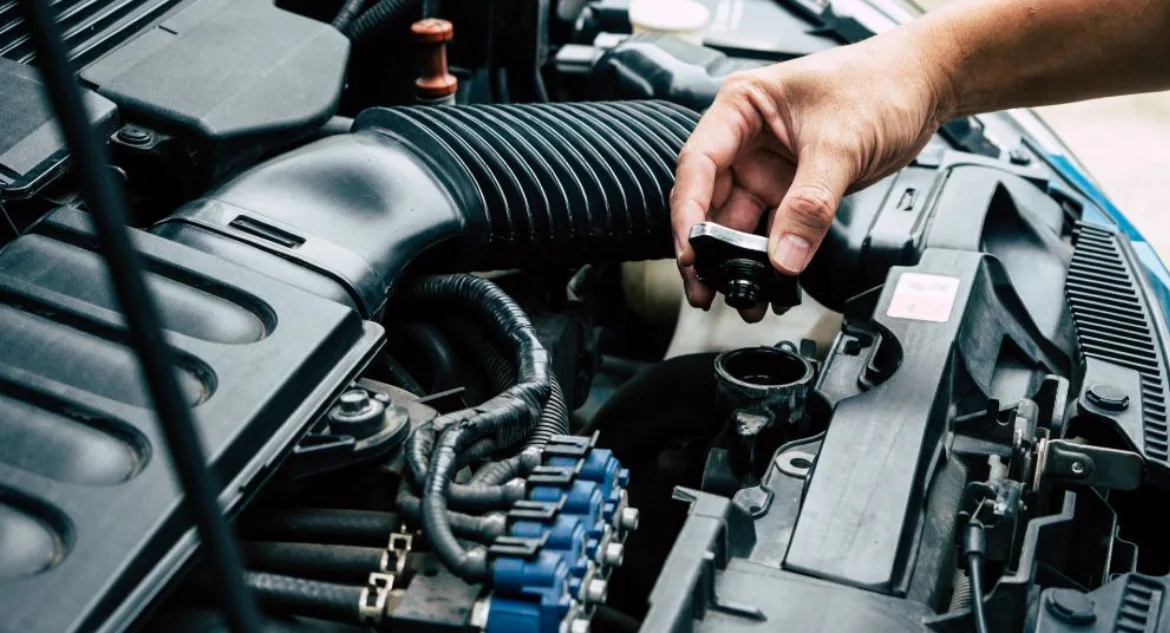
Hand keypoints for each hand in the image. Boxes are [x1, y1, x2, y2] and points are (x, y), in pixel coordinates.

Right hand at [671, 27, 954, 320]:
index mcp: (742, 106)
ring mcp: (768, 166)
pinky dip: (771, 259)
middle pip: (711, 201)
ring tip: (742, 296)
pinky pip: (773, 230)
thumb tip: (784, 256)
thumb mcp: (841, 143)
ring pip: (739, 223)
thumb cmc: (880, 82)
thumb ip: (810, 204)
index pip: (699, 163)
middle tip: (706, 288)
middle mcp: (746, 138)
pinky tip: (773, 283)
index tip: (692, 250)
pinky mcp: (792, 189)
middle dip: (708, 249)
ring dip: (738, 262)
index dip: (689, 211)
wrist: (924, 86)